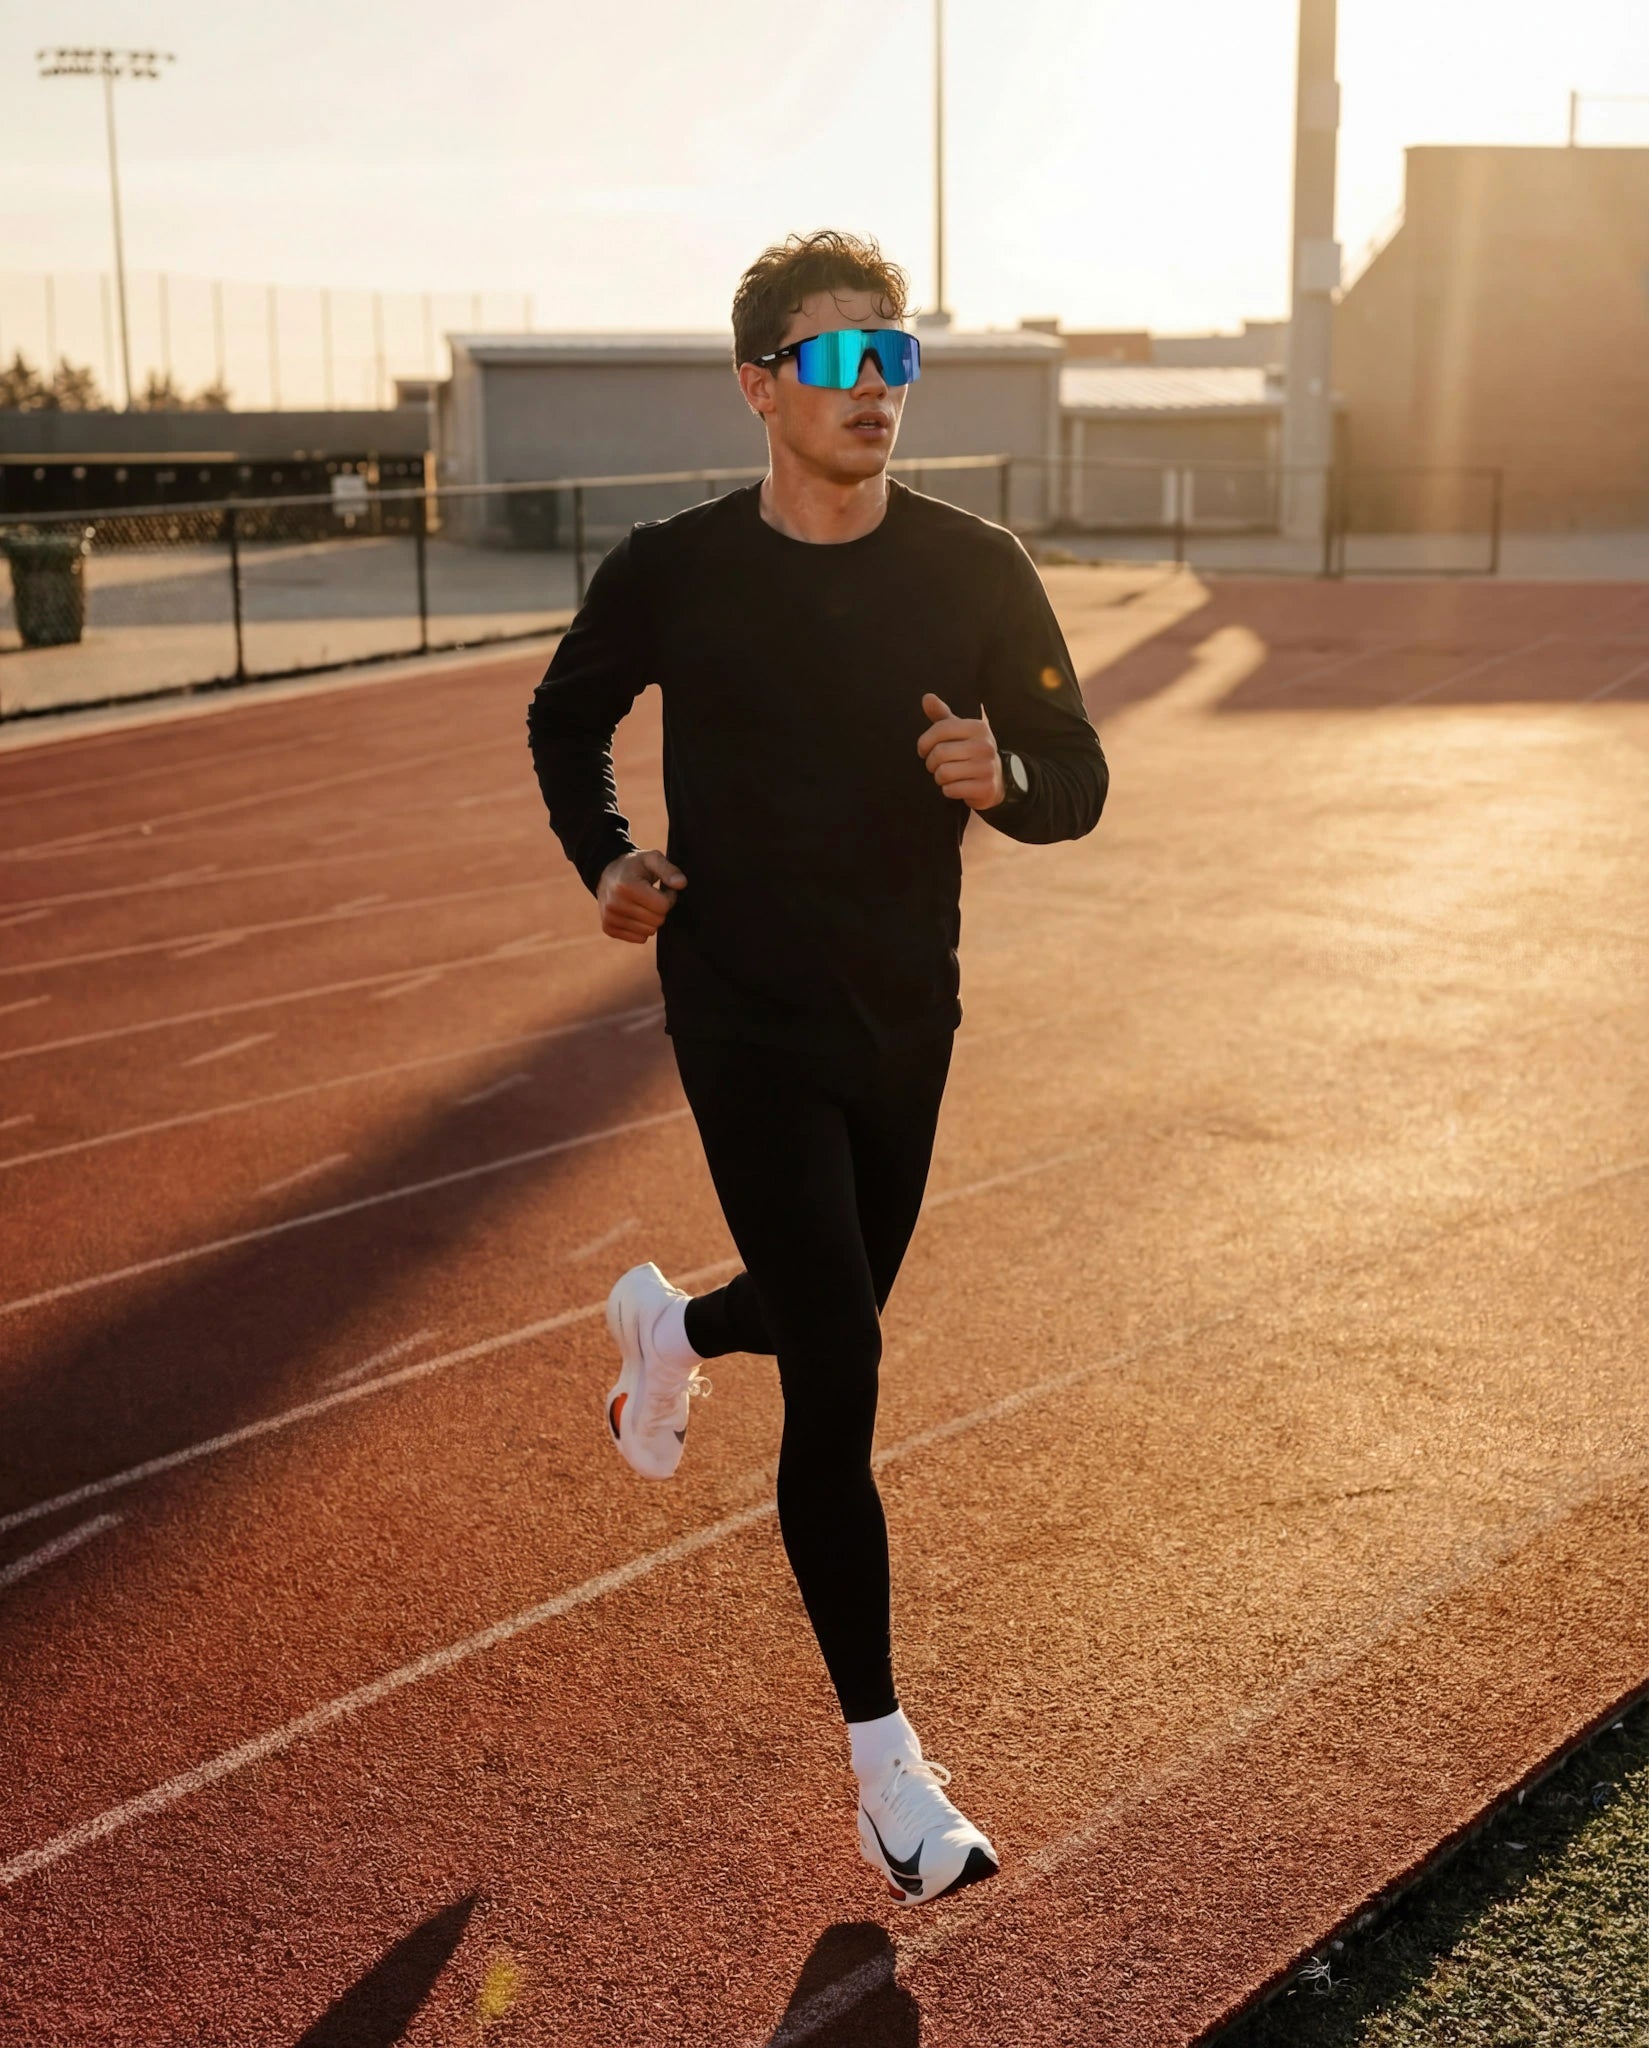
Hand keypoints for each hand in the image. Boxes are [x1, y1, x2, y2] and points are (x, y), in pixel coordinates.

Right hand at [597, 848, 685, 943]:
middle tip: (654, 897)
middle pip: (657, 921)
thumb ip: (668, 870)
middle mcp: (615, 904)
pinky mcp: (608, 928)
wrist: (606, 874)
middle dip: (661, 909)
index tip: (663, 889)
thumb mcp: (652, 859)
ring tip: (644, 904)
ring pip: (649, 932)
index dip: (669, 897)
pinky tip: (636, 913)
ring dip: (652, 919)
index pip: (663, 906)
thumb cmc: (635, 866)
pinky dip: (642, 928)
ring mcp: (610, 918)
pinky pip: (639, 938)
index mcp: (626, 886)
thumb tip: (681, 884)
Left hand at [916, 691, 1004, 809]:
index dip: (924, 741)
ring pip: (943, 773)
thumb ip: (942, 715)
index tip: (923, 750)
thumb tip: (927, 697)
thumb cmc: (970, 752)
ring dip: (939, 777)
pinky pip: (951, 790)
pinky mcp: (986, 788)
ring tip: (946, 776)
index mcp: (978, 727)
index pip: (941, 729)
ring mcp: (987, 768)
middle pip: (939, 753)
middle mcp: (985, 745)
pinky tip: (956, 786)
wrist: (995, 780)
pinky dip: (947, 790)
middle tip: (935, 766)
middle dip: (931, 762)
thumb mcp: (958, 731)